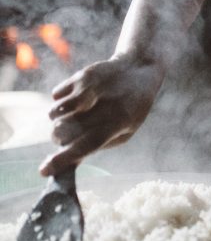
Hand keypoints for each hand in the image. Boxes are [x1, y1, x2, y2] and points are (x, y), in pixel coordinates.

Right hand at [41, 54, 163, 175]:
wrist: (138, 69)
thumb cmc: (130, 109)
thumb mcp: (123, 131)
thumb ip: (96, 146)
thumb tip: (68, 164)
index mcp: (119, 122)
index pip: (87, 144)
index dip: (63, 159)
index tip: (44, 171)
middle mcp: (104, 104)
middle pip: (64, 130)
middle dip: (58, 138)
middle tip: (66, 137)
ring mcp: (91, 88)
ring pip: (55, 113)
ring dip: (57, 120)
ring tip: (72, 117)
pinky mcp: (81, 75)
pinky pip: (55, 95)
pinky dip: (60, 101)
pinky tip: (75, 100)